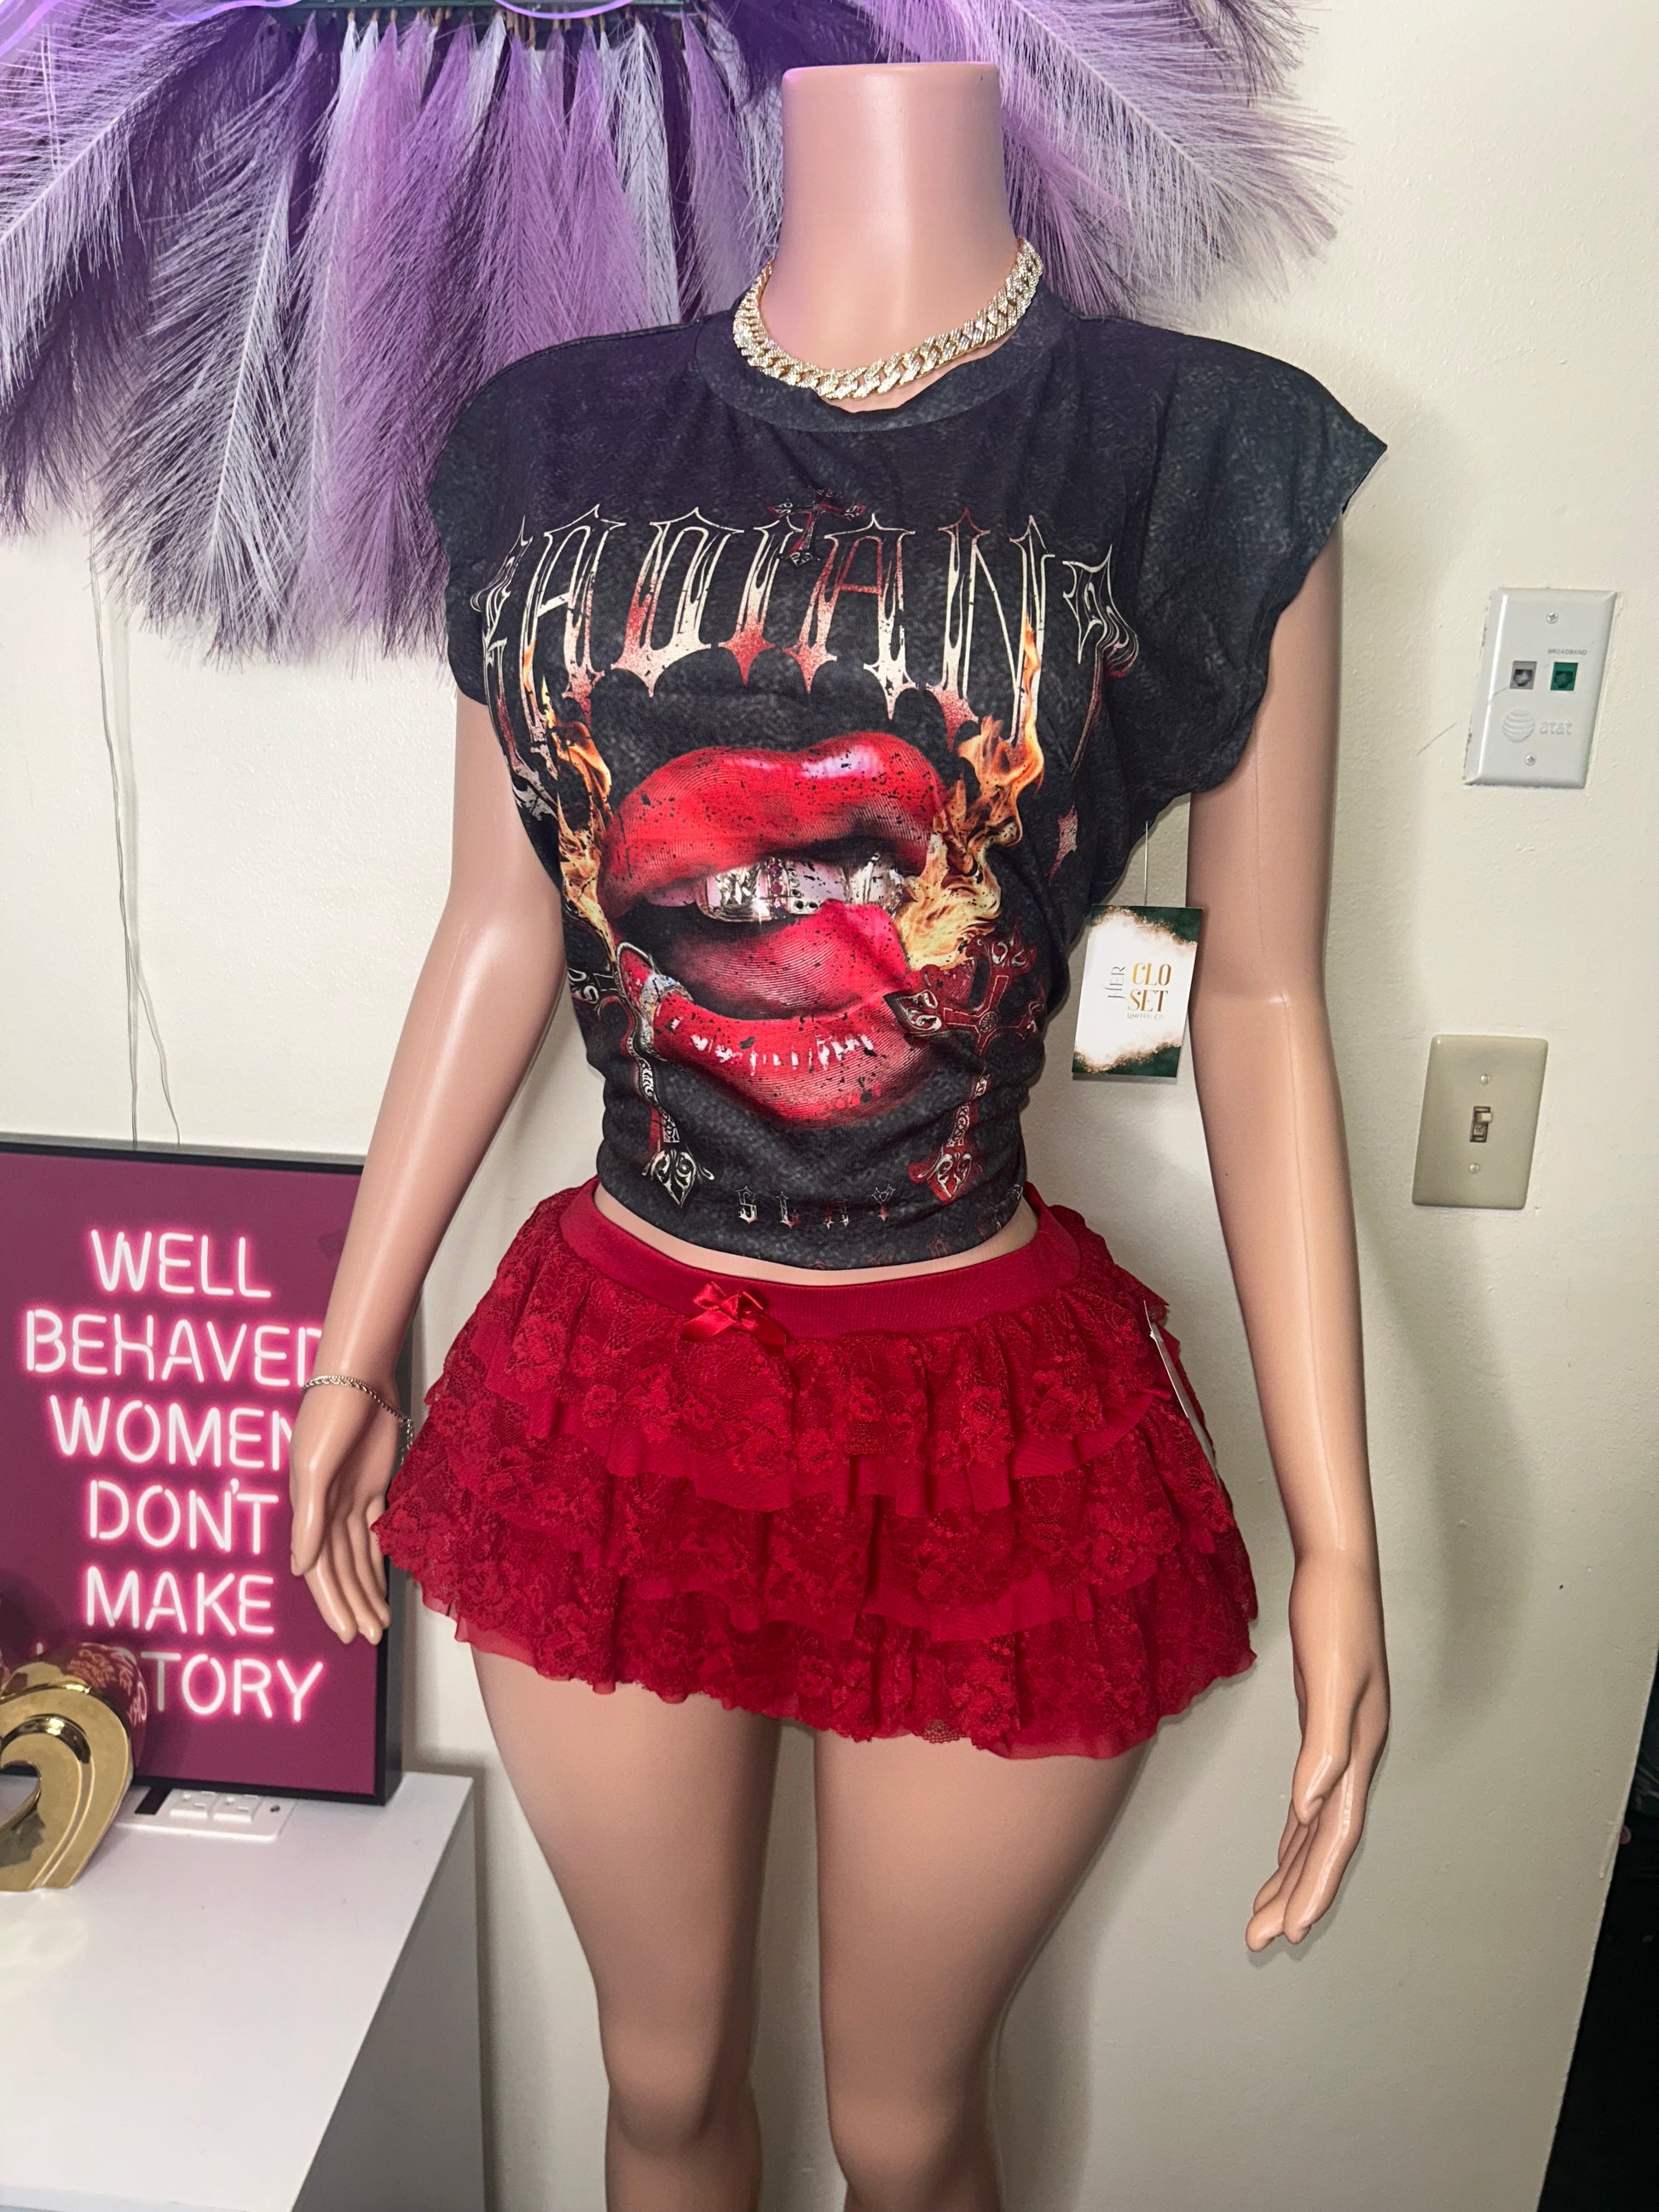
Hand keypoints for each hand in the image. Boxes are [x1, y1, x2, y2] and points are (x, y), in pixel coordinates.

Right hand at [287, 1382, 398, 1644]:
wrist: (358, 1379)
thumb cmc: (329, 1418)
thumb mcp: (315, 1468)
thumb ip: (310, 1519)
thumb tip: (301, 1568)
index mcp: (310, 1511)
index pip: (322, 1570)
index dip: (334, 1602)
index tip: (350, 1633)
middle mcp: (329, 1510)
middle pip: (341, 1569)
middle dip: (354, 1604)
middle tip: (371, 1636)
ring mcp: (352, 1498)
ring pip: (358, 1556)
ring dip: (367, 1589)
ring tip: (381, 1621)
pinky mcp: (375, 1485)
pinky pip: (375, 1531)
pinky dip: (378, 1558)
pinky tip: (385, 1581)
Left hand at [1248, 1551, 1388, 1950]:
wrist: (1336, 1566)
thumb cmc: (1333, 1613)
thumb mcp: (1328, 1675)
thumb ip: (1324, 1744)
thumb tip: (1308, 1807)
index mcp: (1357, 1750)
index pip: (1335, 1836)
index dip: (1314, 1887)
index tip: (1287, 1931)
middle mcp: (1353, 1755)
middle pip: (1325, 1842)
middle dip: (1295, 1894)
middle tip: (1259, 1940)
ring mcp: (1340, 1743)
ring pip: (1316, 1826)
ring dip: (1292, 1871)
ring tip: (1263, 1913)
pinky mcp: (1322, 1726)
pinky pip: (1310, 1798)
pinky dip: (1295, 1831)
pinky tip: (1283, 1849)